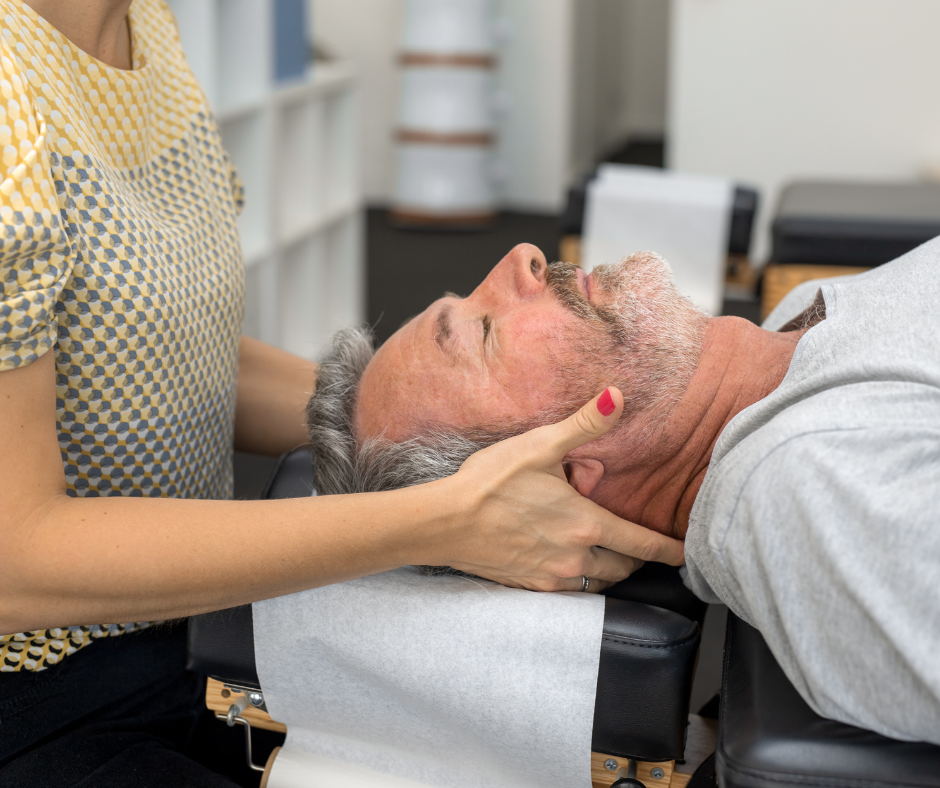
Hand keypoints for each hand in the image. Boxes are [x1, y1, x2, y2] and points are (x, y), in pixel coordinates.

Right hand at [440, 387, 684, 591]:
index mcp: (586, 524)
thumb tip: (618, 395)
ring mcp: (552, 576)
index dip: (669, 551)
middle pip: (624, 568)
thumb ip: (584, 424)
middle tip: (642, 548)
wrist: (445, 522)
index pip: (643, 544)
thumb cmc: (491, 481)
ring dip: (609, 570)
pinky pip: (569, 589)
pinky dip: (579, 578)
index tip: (687, 555)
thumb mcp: (540, 445)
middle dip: (637, 559)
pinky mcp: (530, 586)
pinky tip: (569, 562)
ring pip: (597, 582)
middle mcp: (576, 556)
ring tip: (610, 555)